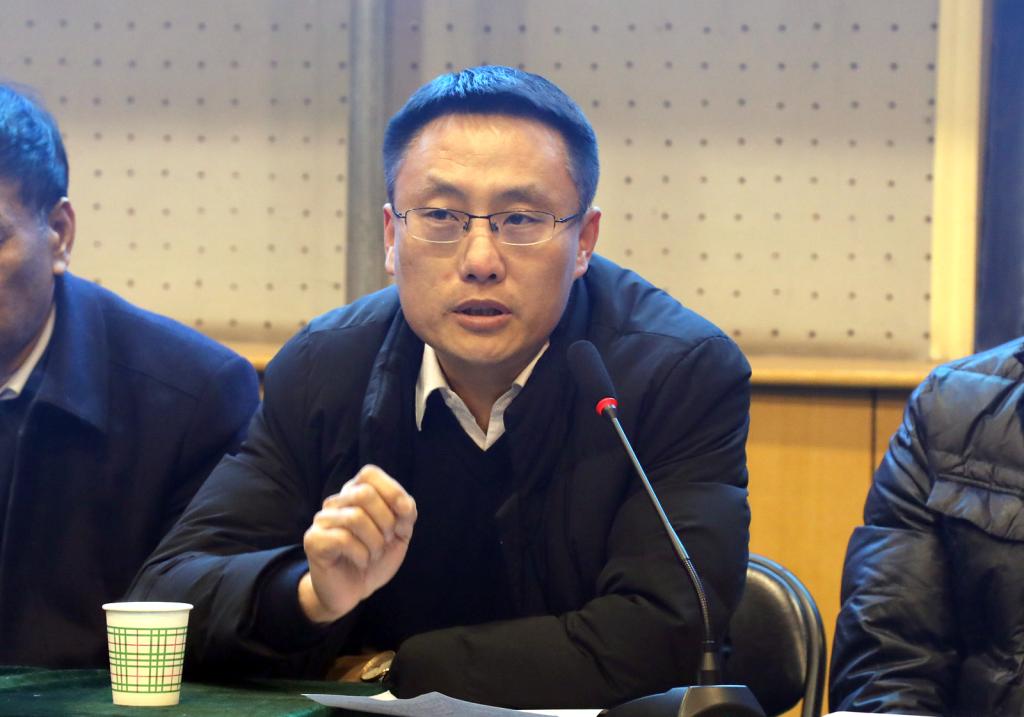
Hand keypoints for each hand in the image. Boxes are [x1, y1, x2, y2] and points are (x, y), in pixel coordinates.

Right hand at [299, 465, 416, 622]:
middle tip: (386, 540)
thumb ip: (405, 514)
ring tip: (373, 554)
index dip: (392, 491)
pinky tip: (361, 562)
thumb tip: (405, 505)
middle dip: (386, 520)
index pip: (369, 473)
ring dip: (375, 542)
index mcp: (355, 494)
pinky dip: (362, 555)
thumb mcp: (399, 534)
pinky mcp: (313, 540)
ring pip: (355, 517)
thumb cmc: (374, 557)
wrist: (351, 591)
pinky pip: (343, 539)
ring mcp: (322, 520)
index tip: (405, 515)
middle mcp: (336, 502)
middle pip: (364, 493)